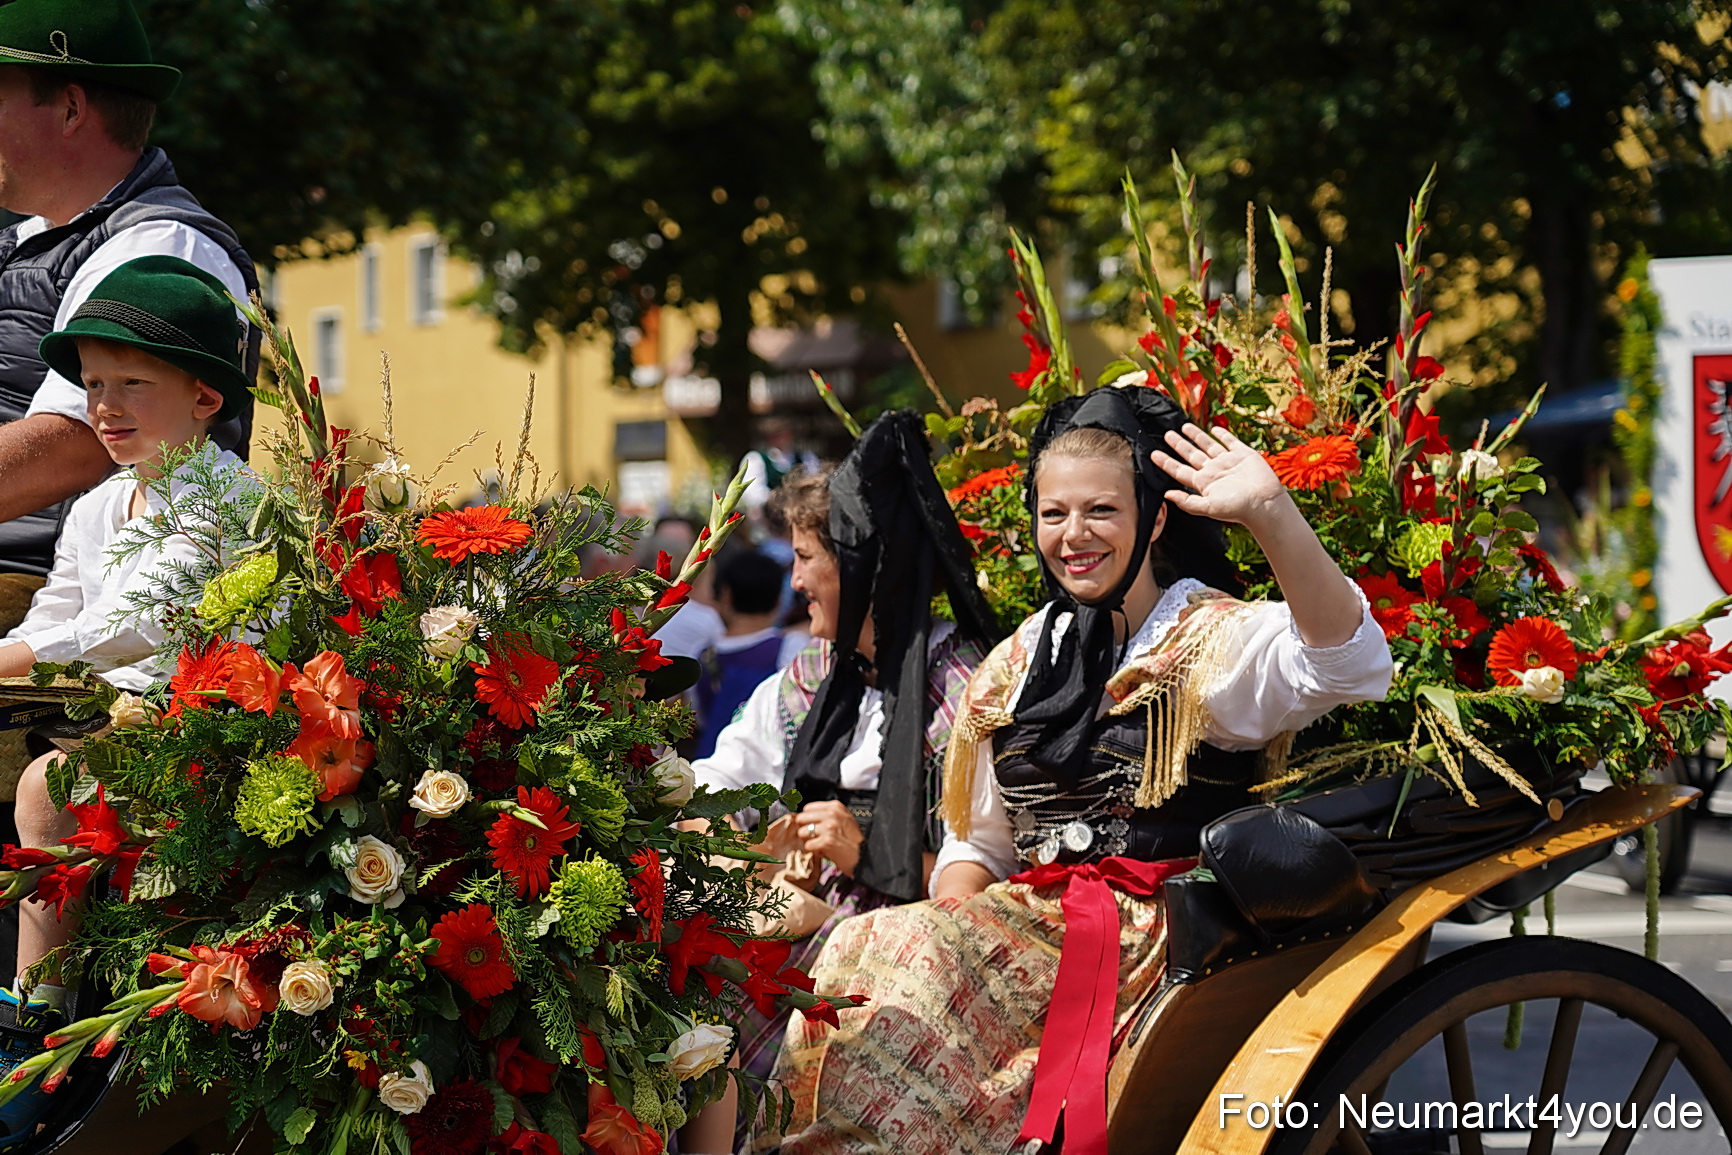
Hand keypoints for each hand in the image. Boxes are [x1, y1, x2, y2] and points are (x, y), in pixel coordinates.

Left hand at [795, 800, 863, 875]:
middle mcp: (832, 814)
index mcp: (836, 806)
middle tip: (814, 837)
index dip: (808, 819)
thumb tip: (806, 818)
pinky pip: (808, 846)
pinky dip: (814, 851)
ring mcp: (829, 827)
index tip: (813, 827)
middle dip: (805, 829)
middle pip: (801, 818)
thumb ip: (827, 815)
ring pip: (802, 832)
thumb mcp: (843, 819)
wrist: (865, 856)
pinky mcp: (827, 841)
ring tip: (820, 845)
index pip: (808, 808)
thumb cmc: (854, 841)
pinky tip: (824, 852)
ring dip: (809, 841)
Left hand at [1151, 423, 1292, 531]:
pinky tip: (1213, 429)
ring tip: (1184, 427)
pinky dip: (1221, 434)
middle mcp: (1213, 471)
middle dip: (1178, 445)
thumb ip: (1187, 502)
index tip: (1153, 455)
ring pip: (1208, 445)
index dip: (1166, 462)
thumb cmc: (1237, 509)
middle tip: (1167, 435)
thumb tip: (1166, 495)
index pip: (1180, 470)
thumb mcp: (1208, 507)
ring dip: (1196, 436)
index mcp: (1203, 483)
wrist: (1264, 502)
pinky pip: (1230, 441)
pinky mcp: (1243, 454)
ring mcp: (1228, 462)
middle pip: (1191, 455)